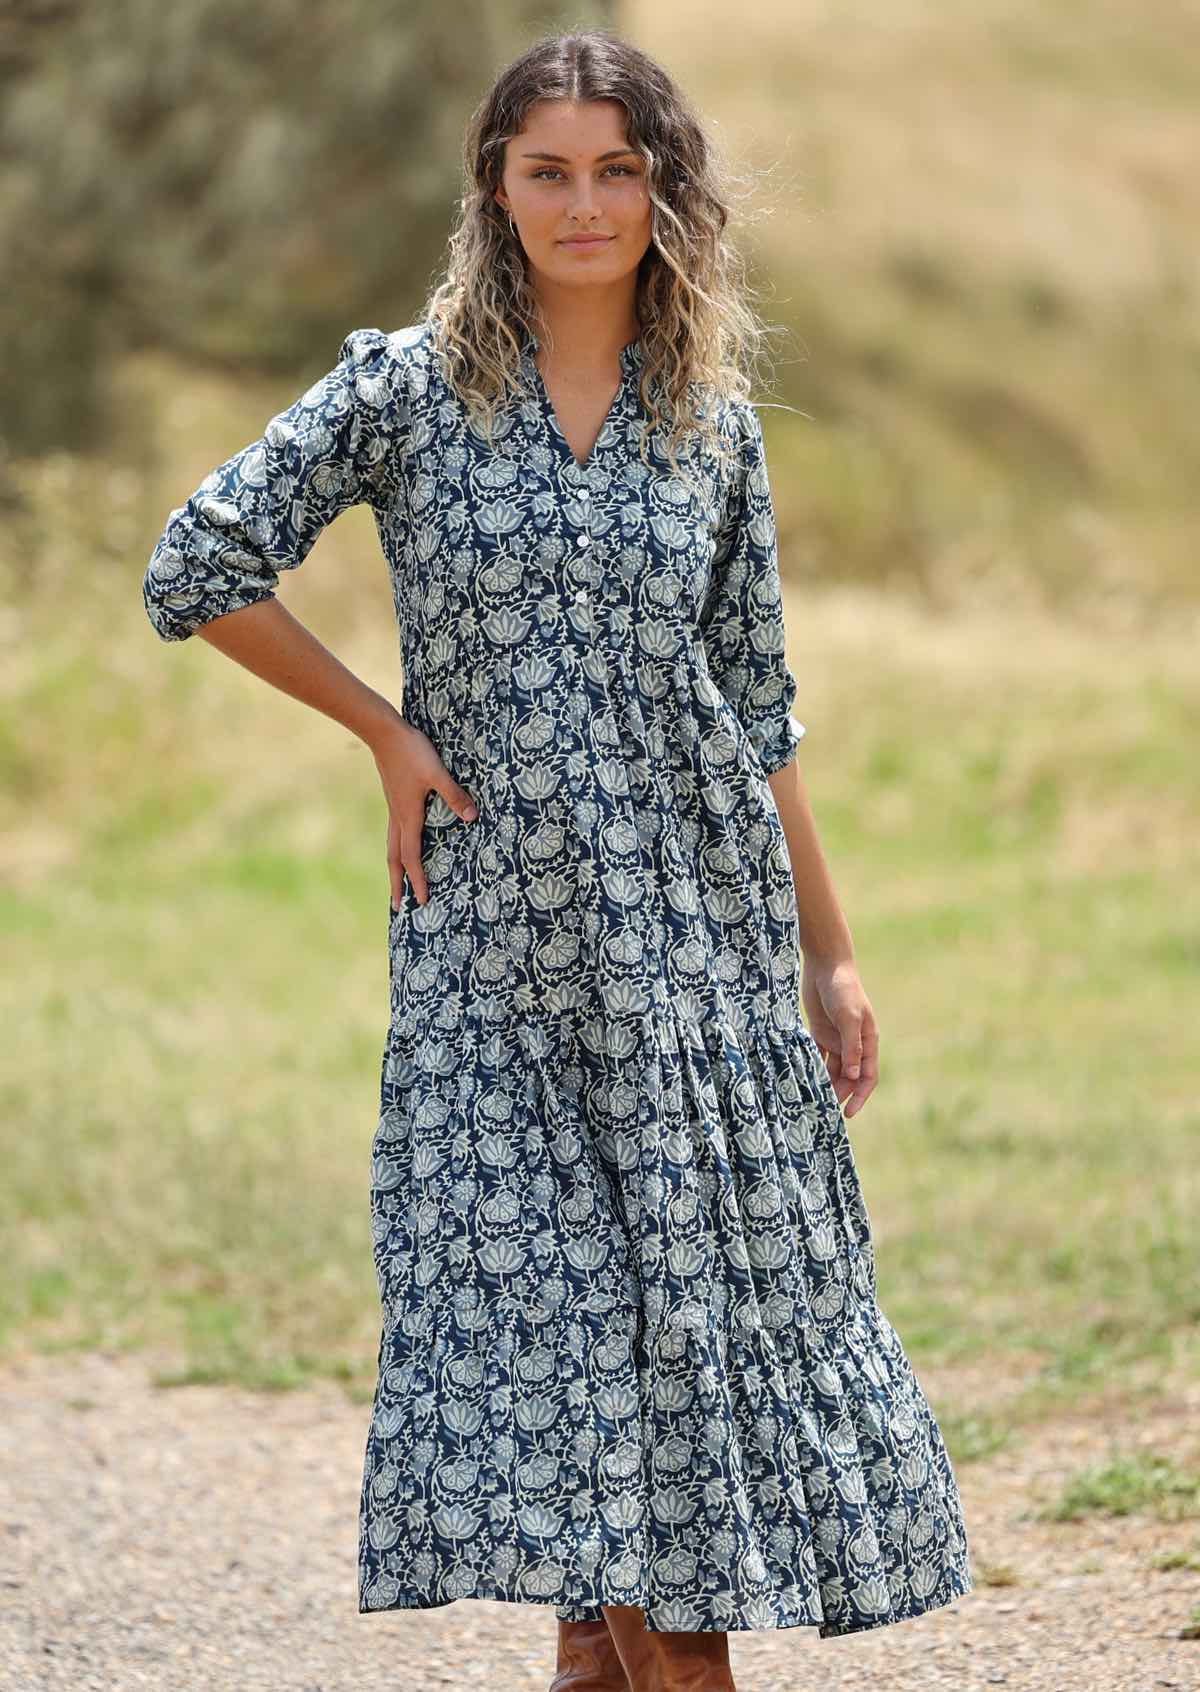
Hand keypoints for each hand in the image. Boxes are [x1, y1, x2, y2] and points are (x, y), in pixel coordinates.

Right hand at [371, 720, 478, 909]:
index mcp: (409, 817)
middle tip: (398, 906)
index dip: (418, 879)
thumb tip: (471, 817)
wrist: (384, 733)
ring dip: (395, 868)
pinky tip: (402, 847)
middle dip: (398, 883)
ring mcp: (394, 810)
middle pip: (395, 859)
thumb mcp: (437, 773)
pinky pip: (394, 833)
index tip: (422, 900)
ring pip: (392, 847)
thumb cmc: (411, 753)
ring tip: (396, 883)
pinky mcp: (394, 800)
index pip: (412, 857)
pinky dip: (397, 849)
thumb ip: (454, 795)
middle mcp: (398, 818)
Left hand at [801, 956, 878, 1118]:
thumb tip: (854, 1076)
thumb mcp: (848, 1017)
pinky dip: (812, 1068)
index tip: (849, 1113)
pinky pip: (817, 1056)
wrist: (826, 964)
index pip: (867, 1076)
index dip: (860, 1096)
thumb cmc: (842, 988)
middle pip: (849, 1076)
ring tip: (811, 1099)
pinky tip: (801, 1080)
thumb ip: (851, 1046)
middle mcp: (853, 1043)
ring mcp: (836, 1038)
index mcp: (867, 1040)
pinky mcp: (820, 1032)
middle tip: (824, 1110)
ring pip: (832, 1069)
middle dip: (839, 1094)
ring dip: (825, 1083)